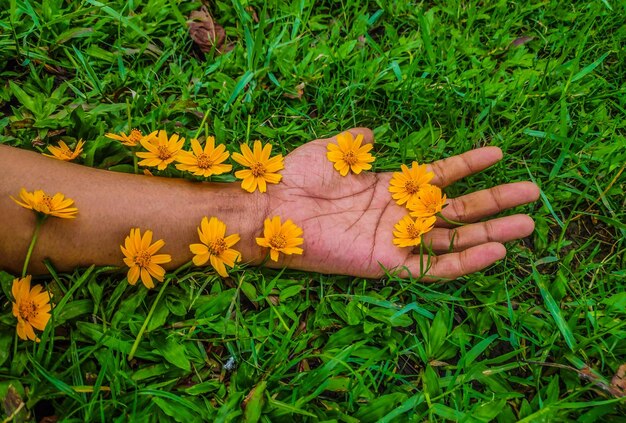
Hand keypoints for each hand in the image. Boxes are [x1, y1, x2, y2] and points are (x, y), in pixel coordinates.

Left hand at [266, 128, 538, 279]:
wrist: (274, 207)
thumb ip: (358, 143)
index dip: (469, 166)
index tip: (499, 155)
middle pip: (458, 209)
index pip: (440, 177)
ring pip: (453, 239)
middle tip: (532, 194)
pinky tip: (495, 252)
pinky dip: (464, 261)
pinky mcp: (388, 263)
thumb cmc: (300, 175)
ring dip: (491, 232)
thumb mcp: (335, 149)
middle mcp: (398, 214)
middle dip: (495, 201)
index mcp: (390, 186)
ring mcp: (395, 239)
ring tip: (527, 224)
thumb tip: (372, 132)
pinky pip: (433, 266)